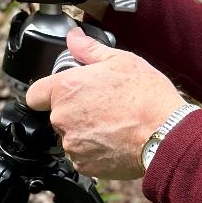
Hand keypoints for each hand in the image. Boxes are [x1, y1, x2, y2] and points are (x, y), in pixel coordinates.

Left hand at [24, 27, 183, 179]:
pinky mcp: (84, 166)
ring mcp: (73, 144)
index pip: (35, 94)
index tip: (64, 92)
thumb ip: (89, 49)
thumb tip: (73, 37)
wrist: (166, 134)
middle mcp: (63, 118)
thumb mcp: (120, 60)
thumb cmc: (147, 97)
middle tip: (103, 104)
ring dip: (85, 131)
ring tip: (114, 123)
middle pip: (57, 114)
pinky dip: (95, 151)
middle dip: (75, 110)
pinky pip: (83, 156)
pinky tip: (116, 140)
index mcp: (66, 89)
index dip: (48, 92)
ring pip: (71, 136)